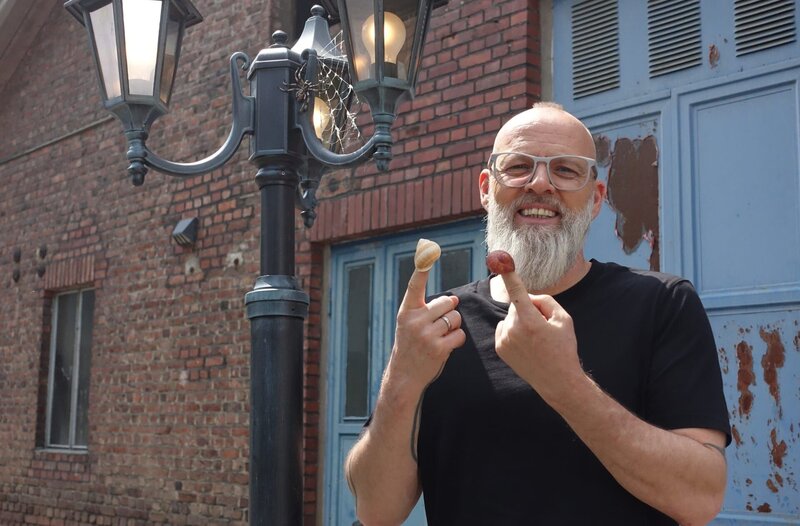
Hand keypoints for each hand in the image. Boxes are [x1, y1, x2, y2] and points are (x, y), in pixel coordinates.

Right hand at [389, 266, 465, 389]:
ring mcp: (426, 335)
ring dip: (454, 327)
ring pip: (456, 318)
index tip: (427, 249)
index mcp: (406, 311)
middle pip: (448, 303)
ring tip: (440, 337)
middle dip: (449, 312)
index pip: (416, 285)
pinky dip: (456, 340)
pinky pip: (459, 335)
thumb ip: (426, 309)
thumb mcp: (409, 323)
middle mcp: (414, 320)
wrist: (404, 374)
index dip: (423, 267)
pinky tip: (445, 347)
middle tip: (438, 325)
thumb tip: (453, 299)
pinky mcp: (438, 349)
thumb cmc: (410, 345)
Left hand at [494, 268, 583, 402]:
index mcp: (530, 321)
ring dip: (521, 321)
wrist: (557, 381)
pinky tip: (527, 345)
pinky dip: (514, 331)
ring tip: (536, 340)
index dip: (509, 274)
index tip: (501, 259)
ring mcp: (503, 340)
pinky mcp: (499, 348)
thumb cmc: (564, 348)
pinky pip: (505, 329)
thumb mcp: (564, 319)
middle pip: (518, 306)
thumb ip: (545, 301)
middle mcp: (512, 329)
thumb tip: (528, 296)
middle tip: (544, 328)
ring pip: (511, 317)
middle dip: (529, 310)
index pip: (517, 292)